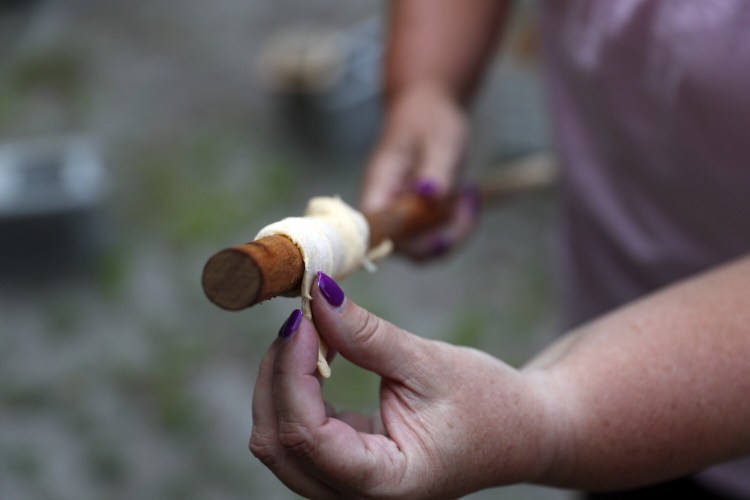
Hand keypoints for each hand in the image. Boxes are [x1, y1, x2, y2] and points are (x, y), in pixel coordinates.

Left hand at [250, 273, 560, 498]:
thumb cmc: (489, 404)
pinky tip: (316, 351)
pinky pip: (296, 432)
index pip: (306, 436)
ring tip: (310, 328)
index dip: (292, 372)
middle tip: (301, 314)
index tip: (303, 316)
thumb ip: (367, 336)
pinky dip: (295, 388)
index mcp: (386, 483)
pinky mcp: (344, 464)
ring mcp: (347, 485)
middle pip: (277, 443)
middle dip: (277, 374)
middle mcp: (357, 497)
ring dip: (280, 380)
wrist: (519, 433)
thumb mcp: (429, 364)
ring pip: (277, 440)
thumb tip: (317, 294)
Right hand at [360, 85, 478, 259]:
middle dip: (442, 238)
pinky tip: (468, 198)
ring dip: (455, 231)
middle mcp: (384, 207)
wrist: (427, 107)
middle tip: (467, 204)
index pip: (377, 231)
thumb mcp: (441, 141)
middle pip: (404, 248)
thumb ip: (435, 170)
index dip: (406, 242)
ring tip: (470, 196)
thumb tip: (428, 195)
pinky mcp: (415, 218)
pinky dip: (458, 225)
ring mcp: (399, 215)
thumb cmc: (429, 120)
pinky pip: (435, 237)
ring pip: (423, 248)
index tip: (440, 233)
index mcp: (378, 186)